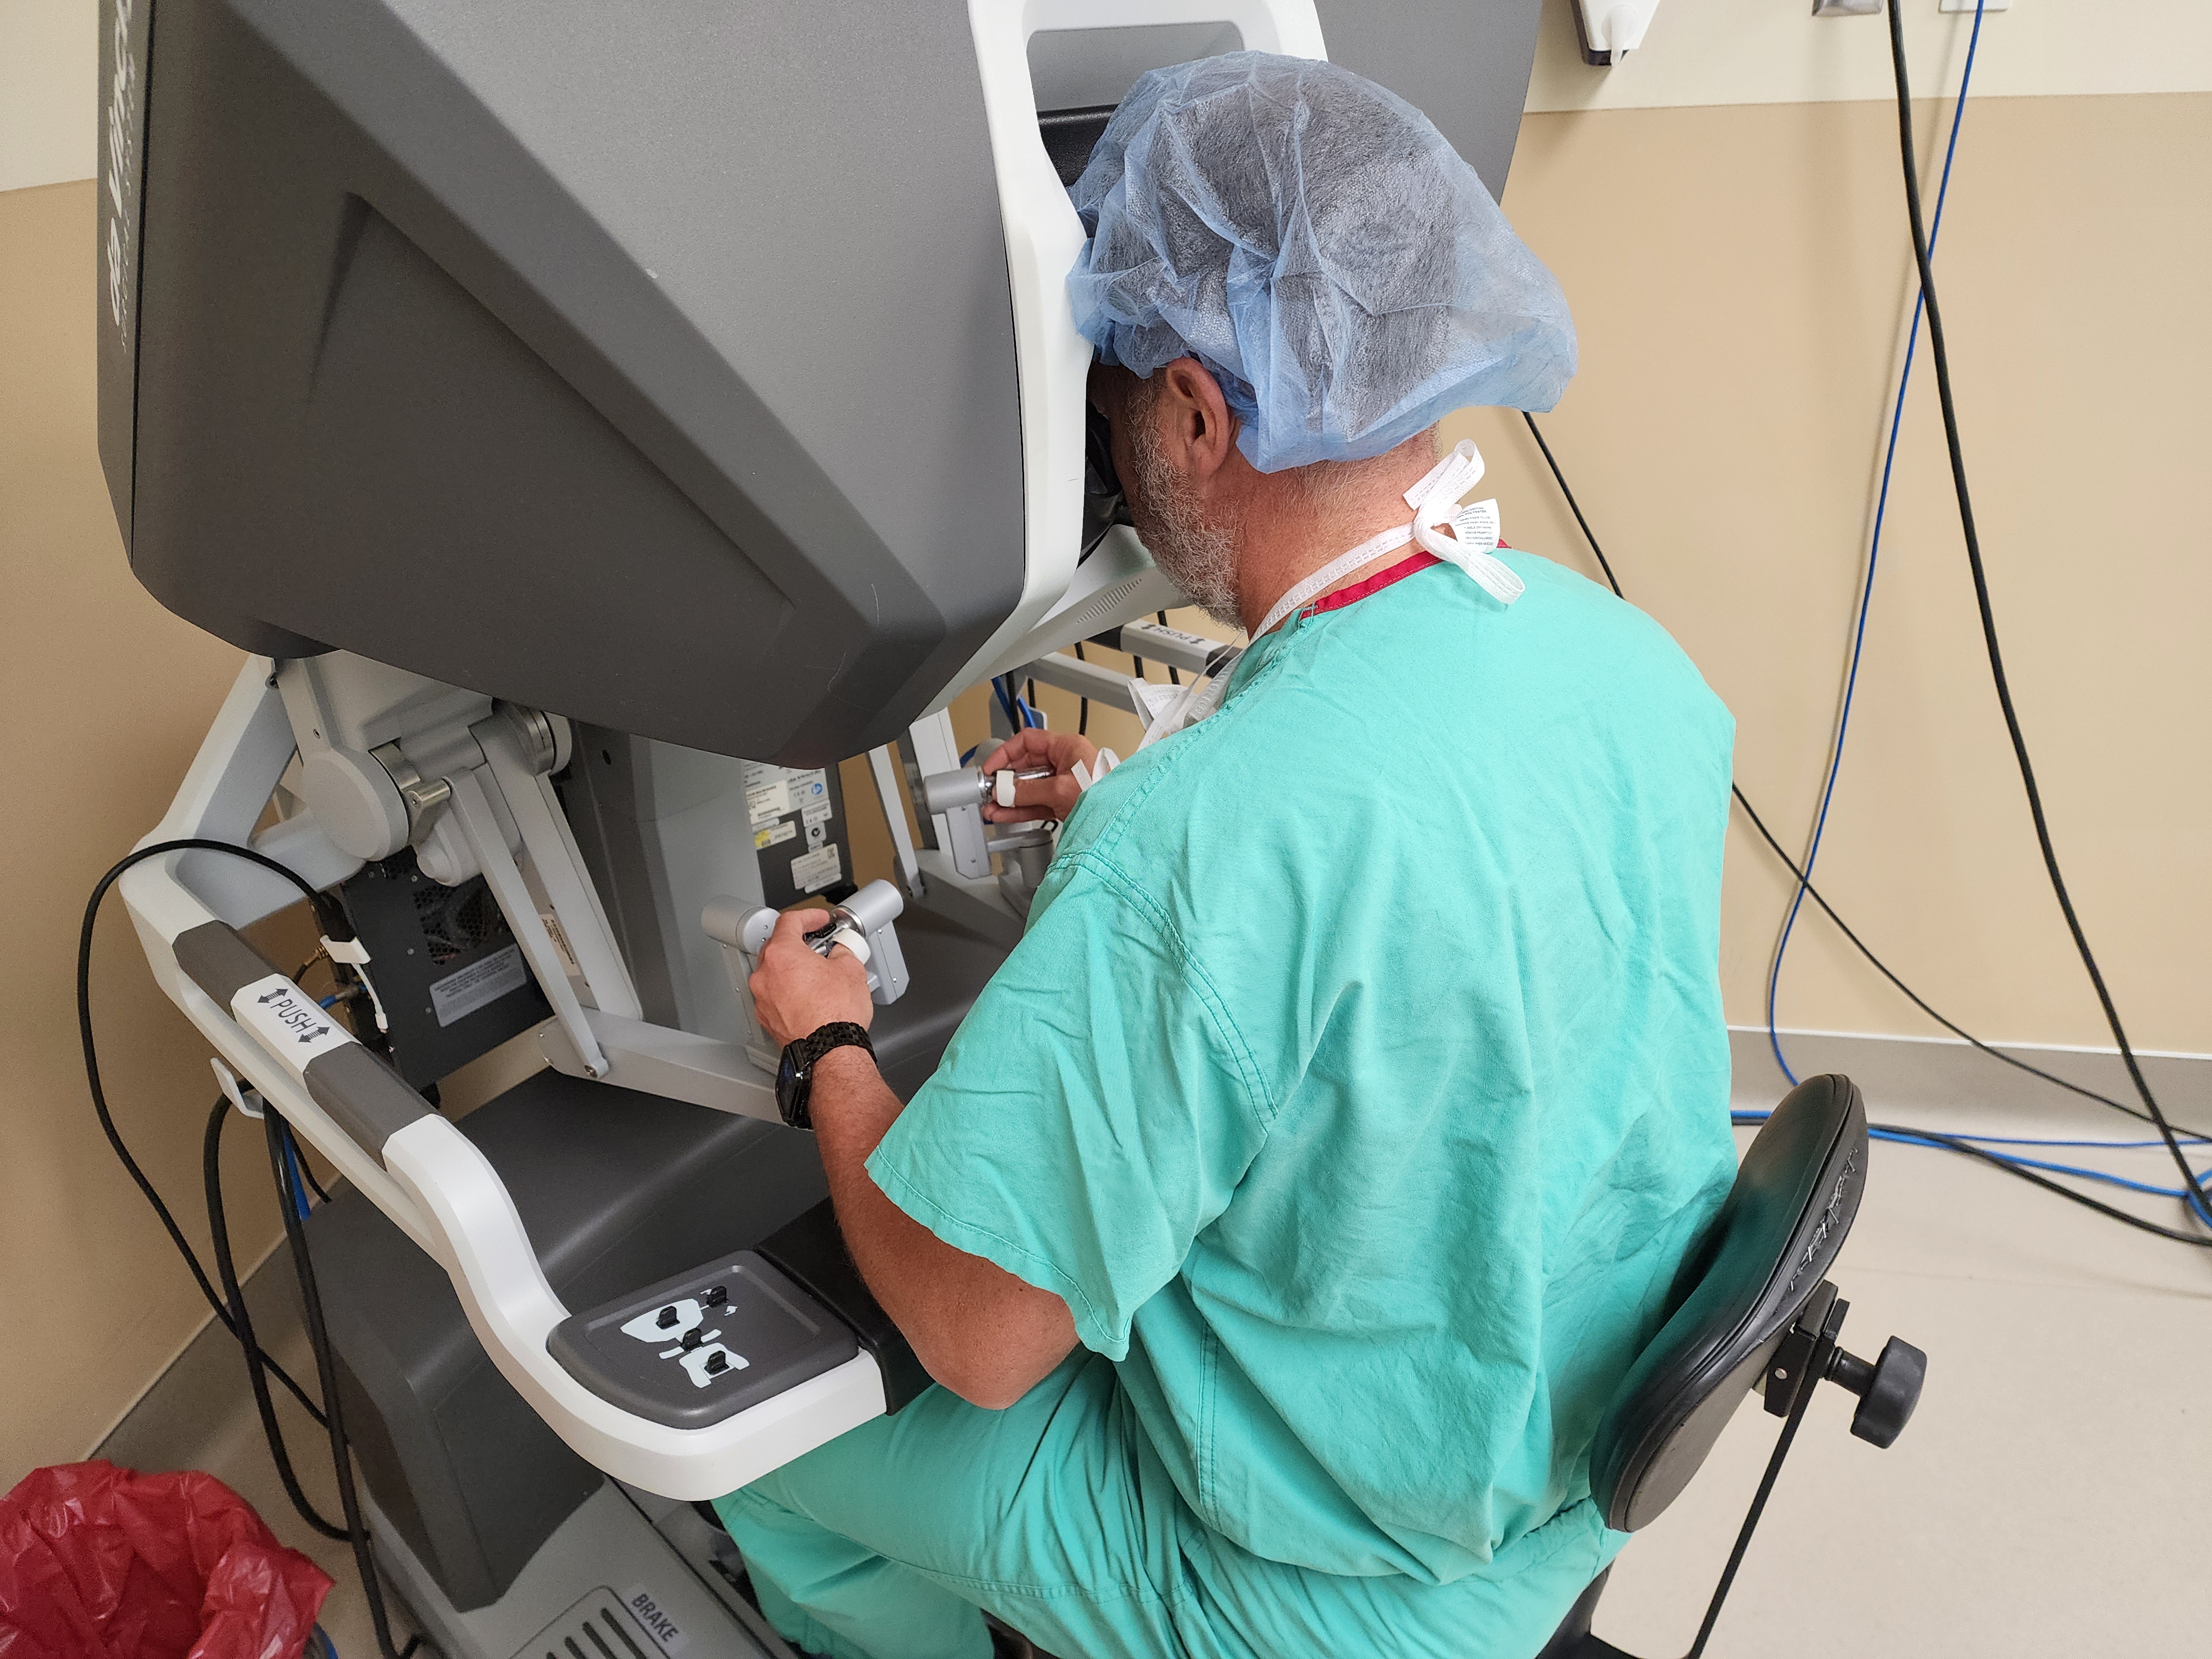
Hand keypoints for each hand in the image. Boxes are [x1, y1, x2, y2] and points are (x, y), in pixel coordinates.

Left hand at [748, 908, 872, 1046]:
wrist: (829, 1051)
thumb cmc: (835, 1015)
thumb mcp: (851, 969)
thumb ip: (843, 951)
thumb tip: (842, 951)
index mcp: (782, 954)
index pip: (789, 921)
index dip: (808, 916)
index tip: (819, 920)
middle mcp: (765, 975)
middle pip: (778, 946)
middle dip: (800, 943)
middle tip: (821, 947)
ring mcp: (763, 998)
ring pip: (775, 973)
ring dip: (794, 969)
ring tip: (818, 975)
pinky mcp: (767, 1018)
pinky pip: (775, 995)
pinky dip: (789, 991)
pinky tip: (809, 997)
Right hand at [977, 728, 1099, 824]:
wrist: (1121, 818)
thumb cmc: (1104, 794)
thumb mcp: (1060, 789)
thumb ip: (1028, 790)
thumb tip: (1005, 792)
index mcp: (1067, 747)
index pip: (1028, 741)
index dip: (1006, 753)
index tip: (992, 767)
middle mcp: (1064, 763)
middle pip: (1025, 767)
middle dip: (1005, 781)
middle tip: (990, 791)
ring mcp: (1063, 783)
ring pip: (1028, 788)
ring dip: (1009, 799)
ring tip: (992, 808)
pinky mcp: (1063, 802)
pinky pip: (1035, 803)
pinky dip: (1019, 809)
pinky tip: (1005, 813)